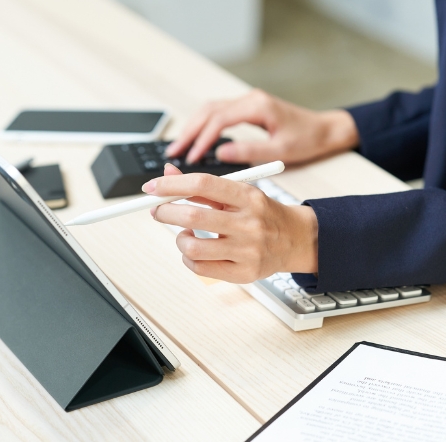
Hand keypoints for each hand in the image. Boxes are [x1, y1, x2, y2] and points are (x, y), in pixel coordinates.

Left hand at [145, 163, 318, 282]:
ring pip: (193, 247)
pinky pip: (201, 268)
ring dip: (179, 238)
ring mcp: (247, 250)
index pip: (202, 185)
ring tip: (184, 233)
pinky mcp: (244, 272)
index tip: (151, 188)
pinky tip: (195, 250)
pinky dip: (188, 258)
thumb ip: (202, 185)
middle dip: (166, 212)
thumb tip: (167, 173)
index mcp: (248, 196)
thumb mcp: (238, 192)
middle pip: (193, 216)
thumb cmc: (261, 213)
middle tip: (158, 210)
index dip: (171, 185)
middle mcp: (249, 223)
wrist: (294, 239)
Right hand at [165, 89, 358, 164]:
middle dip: (189, 132)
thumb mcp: (281, 150)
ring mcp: (247, 102)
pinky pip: (218, 114)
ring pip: (210, 110)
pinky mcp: (247, 108)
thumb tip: (221, 153)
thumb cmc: (308, 139)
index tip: (190, 157)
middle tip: (173, 153)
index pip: (219, 120)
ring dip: (193, 128)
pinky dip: (203, 126)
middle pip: (208, 111)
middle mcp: (249, 99)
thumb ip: (250, 151)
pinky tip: (195, 140)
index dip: (201, 139)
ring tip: (178, 148)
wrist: (325, 130)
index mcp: (257, 106)